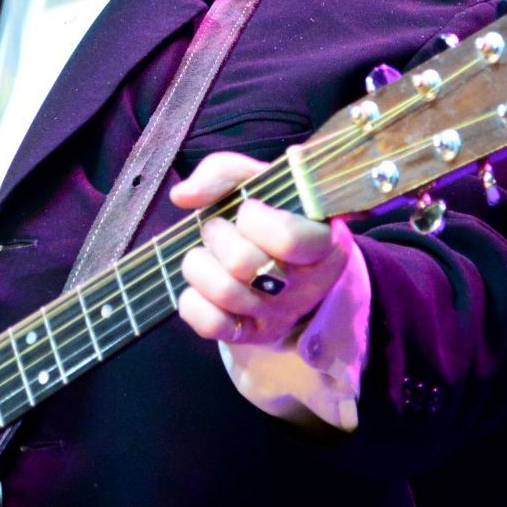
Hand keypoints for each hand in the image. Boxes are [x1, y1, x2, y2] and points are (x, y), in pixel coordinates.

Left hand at [168, 152, 354, 346]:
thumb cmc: (273, 214)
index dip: (253, 219)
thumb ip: (223, 172)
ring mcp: (277, 314)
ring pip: (222, 292)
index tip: (249, 210)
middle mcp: (305, 285)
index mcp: (322, 243)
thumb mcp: (261, 181)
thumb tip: (183, 195)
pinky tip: (203, 285)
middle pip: (243, 263)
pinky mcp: (250, 334)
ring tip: (210, 253)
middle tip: (220, 227)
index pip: (287, 238)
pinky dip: (192, 300)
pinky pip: (207, 324)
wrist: (288, 262)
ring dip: (200, 263)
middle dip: (217, 235)